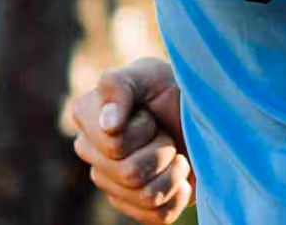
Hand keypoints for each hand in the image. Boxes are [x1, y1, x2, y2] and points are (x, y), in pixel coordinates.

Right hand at [68, 57, 193, 223]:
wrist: (199, 111)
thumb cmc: (169, 87)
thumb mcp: (147, 74)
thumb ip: (117, 86)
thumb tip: (108, 126)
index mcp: (86, 118)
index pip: (114, 145)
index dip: (143, 130)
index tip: (150, 113)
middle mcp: (91, 153)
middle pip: (129, 174)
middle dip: (161, 151)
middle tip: (165, 134)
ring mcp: (112, 183)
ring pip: (146, 197)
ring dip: (173, 173)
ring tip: (176, 154)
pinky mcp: (136, 206)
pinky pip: (159, 216)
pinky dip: (179, 196)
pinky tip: (180, 177)